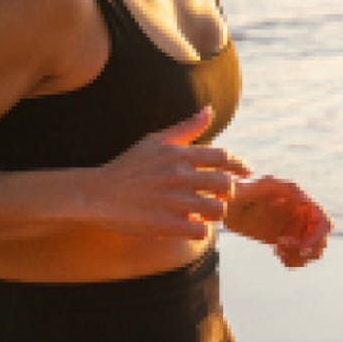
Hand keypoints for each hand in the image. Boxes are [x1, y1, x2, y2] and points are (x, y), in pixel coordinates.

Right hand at [79, 107, 251, 238]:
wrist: (95, 195)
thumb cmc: (128, 167)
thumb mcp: (155, 141)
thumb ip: (186, 128)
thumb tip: (209, 110)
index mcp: (178, 154)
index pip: (223, 157)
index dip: (239, 165)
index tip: (247, 172)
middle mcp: (178, 175)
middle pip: (225, 184)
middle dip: (228, 193)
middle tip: (220, 197)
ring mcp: (172, 200)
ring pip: (216, 209)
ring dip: (216, 214)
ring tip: (206, 214)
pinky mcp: (164, 224)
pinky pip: (199, 230)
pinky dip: (200, 230)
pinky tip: (190, 226)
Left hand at [226, 176, 331, 266]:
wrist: (225, 204)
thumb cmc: (243, 191)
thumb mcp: (262, 185)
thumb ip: (284, 188)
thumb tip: (307, 201)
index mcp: (301, 201)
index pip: (323, 222)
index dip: (317, 237)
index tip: (301, 248)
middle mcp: (302, 215)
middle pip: (321, 240)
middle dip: (307, 249)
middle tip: (283, 246)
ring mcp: (294, 228)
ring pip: (313, 251)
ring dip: (300, 256)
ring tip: (279, 250)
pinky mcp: (285, 240)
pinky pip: (299, 257)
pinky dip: (293, 260)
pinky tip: (277, 253)